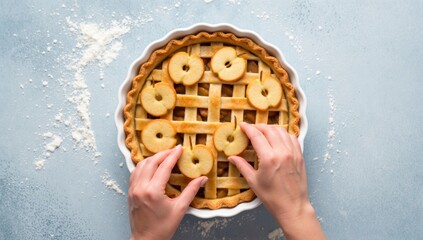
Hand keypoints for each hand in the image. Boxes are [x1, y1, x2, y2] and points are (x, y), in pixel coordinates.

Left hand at [128, 145, 207, 239]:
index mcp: (153, 191)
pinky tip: (151, 165)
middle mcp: (141, 188)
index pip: (164, 166)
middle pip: (151, 162)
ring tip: (163, 155)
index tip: (180, 148)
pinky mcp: (130, 193)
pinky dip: (143, 166)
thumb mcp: (180, 209)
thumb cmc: (163, 228)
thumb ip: (191, 191)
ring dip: (152, 158)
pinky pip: (135, 173)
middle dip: (163, 153)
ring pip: (141, 165)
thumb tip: (202, 178)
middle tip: (173, 150)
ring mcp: (133, 190)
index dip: (173, 155)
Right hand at [228, 123, 324, 239]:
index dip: (248, 128)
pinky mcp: (300, 156)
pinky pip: (292, 138)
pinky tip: (278, 137)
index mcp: (269, 158)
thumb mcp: (253, 182)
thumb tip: (232, 157)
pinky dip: (284, 134)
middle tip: (251, 128)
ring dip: (271, 128)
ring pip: (282, 131)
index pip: (257, 135)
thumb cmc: (272, 197)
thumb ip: (242, 166)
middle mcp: (282, 152)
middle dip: (258, 126)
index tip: (242, 125)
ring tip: (264, 131)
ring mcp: (293, 153)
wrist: (293, 207)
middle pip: (269, 130)